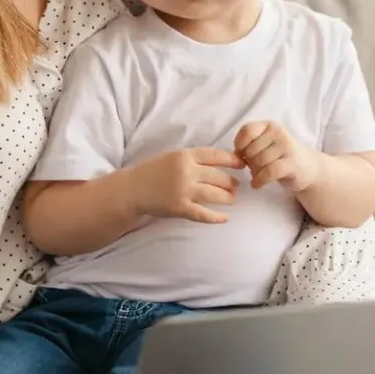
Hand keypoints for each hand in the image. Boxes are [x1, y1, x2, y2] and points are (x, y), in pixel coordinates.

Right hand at [123, 147, 243, 223]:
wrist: (132, 189)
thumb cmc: (153, 172)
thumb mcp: (172, 157)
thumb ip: (193, 159)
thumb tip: (219, 164)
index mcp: (185, 155)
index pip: (215, 155)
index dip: (232, 160)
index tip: (242, 164)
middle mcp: (186, 171)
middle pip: (218, 176)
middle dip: (231, 183)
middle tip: (236, 187)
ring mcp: (183, 190)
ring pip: (215, 195)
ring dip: (227, 198)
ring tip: (232, 200)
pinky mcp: (179, 208)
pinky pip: (203, 214)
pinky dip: (216, 217)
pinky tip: (224, 218)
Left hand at [234, 121, 319, 192]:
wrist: (307, 169)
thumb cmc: (279, 157)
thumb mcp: (264, 145)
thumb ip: (249, 145)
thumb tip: (235, 154)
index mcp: (269, 126)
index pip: (247, 130)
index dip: (240, 144)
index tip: (241, 155)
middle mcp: (278, 133)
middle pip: (251, 149)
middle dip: (249, 162)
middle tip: (255, 168)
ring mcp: (286, 147)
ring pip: (258, 162)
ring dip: (254, 173)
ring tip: (258, 175)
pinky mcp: (292, 163)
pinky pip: (268, 172)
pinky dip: (259, 180)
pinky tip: (257, 185)